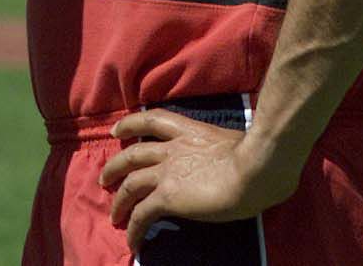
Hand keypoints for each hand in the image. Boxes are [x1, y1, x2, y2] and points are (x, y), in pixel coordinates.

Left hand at [98, 109, 299, 252]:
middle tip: (105, 179)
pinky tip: (133, 241)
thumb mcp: (233, 144)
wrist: (255, 168)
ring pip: (130, 185)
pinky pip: (142, 214)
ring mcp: (166, 173)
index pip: (152, 120)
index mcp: (188, 131)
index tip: (116, 130)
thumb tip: (233, 163)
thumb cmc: (257, 157)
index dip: (130, 124)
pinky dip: (134, 228)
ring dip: (119, 201)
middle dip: (115, 167)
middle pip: (132, 154)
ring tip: (114, 215)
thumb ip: (221, 151)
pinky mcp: (167, 197)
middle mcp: (171, 149)